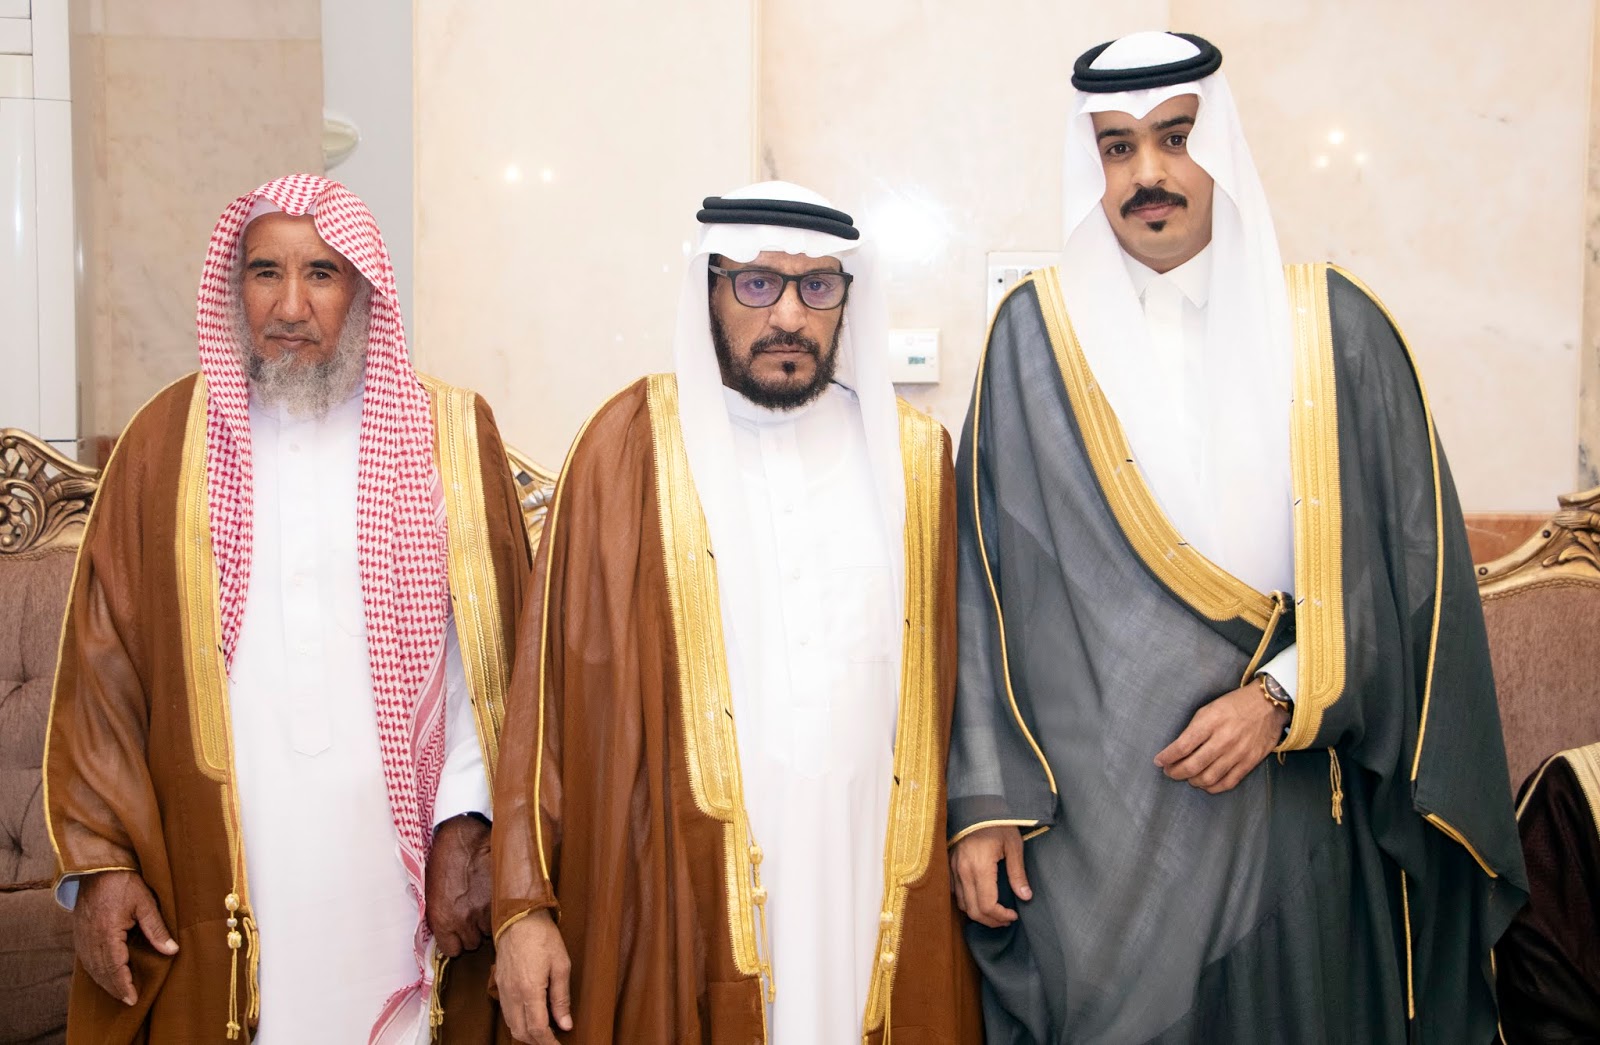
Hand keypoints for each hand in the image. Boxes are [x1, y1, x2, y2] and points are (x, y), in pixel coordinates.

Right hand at [72, 870, 177, 1005]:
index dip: (123, 984)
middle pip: (101, 971)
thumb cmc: (123, 881)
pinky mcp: (78, 932)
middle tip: (128, 1000)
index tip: (132, 998)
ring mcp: (81, 936)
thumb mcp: (145, 902)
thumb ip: (157, 929)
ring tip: (119, 991)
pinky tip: (105, 974)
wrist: (97, 867)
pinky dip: (95, 970)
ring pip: (92, 967)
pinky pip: (85, 958)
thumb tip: (172, 950)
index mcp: (107, 932)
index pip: (114, 967)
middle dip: (115, 988)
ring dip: (105, 981)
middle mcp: (90, 938)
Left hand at [426, 814, 493, 956]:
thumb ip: (441, 919)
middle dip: (473, 930)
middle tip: (473, 912)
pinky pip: (504, 915)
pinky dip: (501, 909)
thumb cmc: (443, 862)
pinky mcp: (502, 898)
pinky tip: (495, 896)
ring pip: (491, 931)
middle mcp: (463, 920)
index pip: (453, 951)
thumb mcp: (432, 894)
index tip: (459, 930)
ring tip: (485, 902)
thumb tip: (448, 937)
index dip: (457, 940)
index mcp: (441, 920)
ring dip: (489, 920)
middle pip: (473, 942)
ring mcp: (485, 910)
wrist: (463, 836)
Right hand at [495, 910, 572, 1043]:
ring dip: (527, 1034)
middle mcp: (513, 994)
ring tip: (545, 1030)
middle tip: (554, 1040)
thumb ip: (562, 998)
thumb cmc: (542, 937)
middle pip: (521, 1032)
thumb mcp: (561, 965)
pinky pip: (506, 1013)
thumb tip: (565, 1024)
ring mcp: (503, 990)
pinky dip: (518, 1022)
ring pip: (512, 1025)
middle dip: (538, 1042)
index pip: (538, 1029)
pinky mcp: (499, 985)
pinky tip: (531, 1017)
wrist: (518, 918)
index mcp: (529, 990)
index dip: (550, 1043)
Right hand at [949, 825, 1032, 928]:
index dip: (1000, 916)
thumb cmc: (998, 824)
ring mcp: (954, 869)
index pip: (987, 905)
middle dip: (991, 921)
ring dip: (979, 914)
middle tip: (1006, 919)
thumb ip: (1018, 873)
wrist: (976, 806)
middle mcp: (963, 871)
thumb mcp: (1013, 845)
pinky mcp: (950, 866)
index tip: (1013, 915)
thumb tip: (1025, 897)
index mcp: (980, 866)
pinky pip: (956, 893)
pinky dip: (968, 902)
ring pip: (962, 904)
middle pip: (973, 910)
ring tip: (996, 913)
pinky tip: (981, 899)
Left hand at [1155, 683, 1288, 793]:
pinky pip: (1227, 783)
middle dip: (1175, 772)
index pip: (1182, 746)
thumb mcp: (1208, 709)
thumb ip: (1194, 729)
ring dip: (1192, 781)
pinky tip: (1205, 783)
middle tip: (1169, 771)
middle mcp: (1224, 739)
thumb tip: (1177, 750)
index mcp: (1210, 722)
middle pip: (1193, 766)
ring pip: (1208, 778)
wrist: (1268, 705)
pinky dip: (1212, 787)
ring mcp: (1238, 753)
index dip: (1167, 757)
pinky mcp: (1249, 762)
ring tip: (1186, 777)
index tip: (1158, 761)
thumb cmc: (1234, 705)